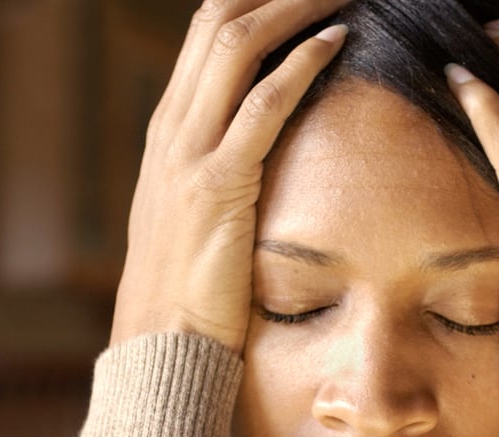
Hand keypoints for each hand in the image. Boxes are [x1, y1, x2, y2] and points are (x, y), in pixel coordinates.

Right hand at [110, 0, 348, 352]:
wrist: (161, 342)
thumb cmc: (188, 288)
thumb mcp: (194, 216)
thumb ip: (217, 172)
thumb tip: (257, 154)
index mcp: (168, 131)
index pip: (206, 35)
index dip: (256, 1)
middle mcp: (171, 128)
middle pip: (217, 20)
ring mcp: (187, 153)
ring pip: (237, 45)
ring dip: (294, 6)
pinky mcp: (216, 185)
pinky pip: (262, 105)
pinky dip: (301, 64)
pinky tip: (337, 39)